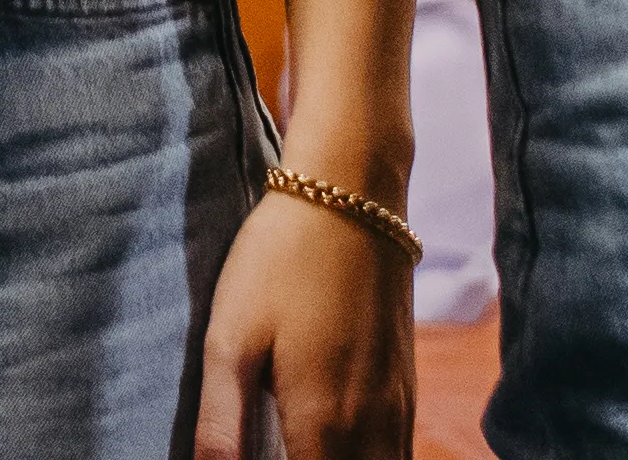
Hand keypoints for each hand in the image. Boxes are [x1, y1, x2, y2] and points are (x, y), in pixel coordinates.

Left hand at [196, 186, 416, 459]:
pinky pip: (398, 457)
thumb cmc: (282, 260)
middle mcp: (373, 428)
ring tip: (298, 453)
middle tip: (279, 459)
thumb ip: (220, 424)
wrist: (353, 193)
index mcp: (325, 425)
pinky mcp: (407, 387)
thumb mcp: (230, 337)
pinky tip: (333, 452)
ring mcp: (398, 408)